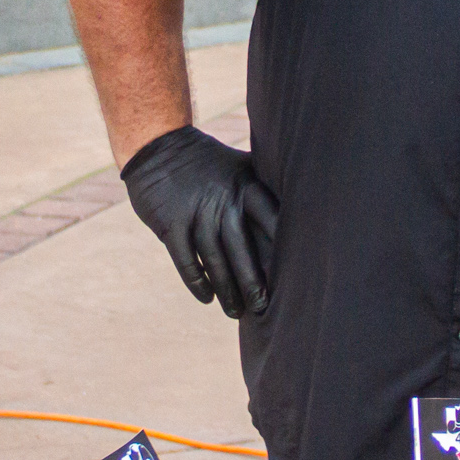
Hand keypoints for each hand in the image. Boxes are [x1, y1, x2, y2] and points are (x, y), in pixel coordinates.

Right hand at [120, 124, 276, 314]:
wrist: (158, 147)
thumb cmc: (208, 164)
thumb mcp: (240, 166)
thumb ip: (264, 187)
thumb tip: (300, 207)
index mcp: (245, 186)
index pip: (271, 220)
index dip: (282, 250)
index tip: (295, 276)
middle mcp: (223, 201)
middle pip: (242, 248)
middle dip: (254, 281)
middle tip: (264, 307)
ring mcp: (195, 213)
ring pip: (214, 260)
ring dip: (226, 290)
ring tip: (236, 312)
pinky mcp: (171, 224)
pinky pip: (186, 261)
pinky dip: (197, 282)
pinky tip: (207, 298)